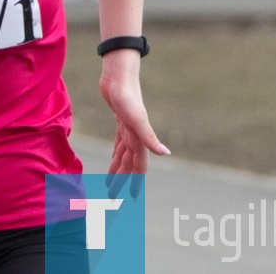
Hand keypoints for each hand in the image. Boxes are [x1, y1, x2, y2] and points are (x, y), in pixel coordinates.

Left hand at [99, 50, 169, 195]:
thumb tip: (166, 154)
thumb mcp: (136, 118)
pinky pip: (119, 144)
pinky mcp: (120, 121)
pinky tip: (113, 161)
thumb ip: (149, 136)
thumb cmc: (126, 95)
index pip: (138, 167)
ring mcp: (128, 129)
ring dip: (117, 171)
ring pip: (123, 156)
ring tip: (109, 185)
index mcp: (139, 139)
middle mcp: (135, 136)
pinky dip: (116, 155)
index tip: (130, 200)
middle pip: (129, 165)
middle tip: (112, 198)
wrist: (118, 75)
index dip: (135, 183)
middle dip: (122, 182)